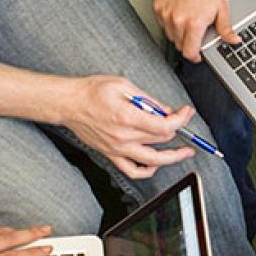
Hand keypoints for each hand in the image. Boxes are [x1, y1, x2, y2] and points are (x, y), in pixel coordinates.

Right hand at [57, 77, 196, 178]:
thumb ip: (147, 99)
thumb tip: (165, 110)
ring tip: (183, 153)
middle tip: (181, 120)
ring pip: (152, 160)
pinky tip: (155, 164)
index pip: (165, 126)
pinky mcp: (111, 154)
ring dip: (172, 157)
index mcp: (128, 117)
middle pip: (161, 139)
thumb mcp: (123, 85)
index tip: (186, 112)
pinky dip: (147, 171)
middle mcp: (123, 136)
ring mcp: (117, 148)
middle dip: (177, 129)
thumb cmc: (91, 91)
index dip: (181, 119)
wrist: (69, 103)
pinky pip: (132, 170)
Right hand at [154, 0, 237, 61]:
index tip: (197, 54)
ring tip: (188, 20)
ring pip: (170, 34)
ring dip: (178, 33)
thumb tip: (233, 40)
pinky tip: (179, 12)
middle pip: (179, 45)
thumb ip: (226, 29)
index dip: (195, 56)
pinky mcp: (158, 6)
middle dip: (188, 43)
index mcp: (194, 23)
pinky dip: (169, 22)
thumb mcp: (222, 9)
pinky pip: (162, 22)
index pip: (189, 52)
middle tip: (196, 32)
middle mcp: (177, 20)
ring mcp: (165, 13)